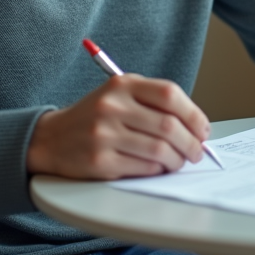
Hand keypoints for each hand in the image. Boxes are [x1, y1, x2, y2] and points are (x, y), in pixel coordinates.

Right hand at [26, 74, 210, 179]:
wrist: (52, 138)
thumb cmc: (96, 117)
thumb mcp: (120, 95)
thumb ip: (154, 103)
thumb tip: (196, 126)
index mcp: (122, 84)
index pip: (169, 94)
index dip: (194, 114)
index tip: (203, 129)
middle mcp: (112, 106)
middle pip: (169, 125)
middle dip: (191, 143)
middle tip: (196, 152)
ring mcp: (104, 134)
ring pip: (160, 150)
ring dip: (177, 160)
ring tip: (179, 162)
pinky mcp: (100, 161)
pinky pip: (144, 167)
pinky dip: (158, 170)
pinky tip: (157, 167)